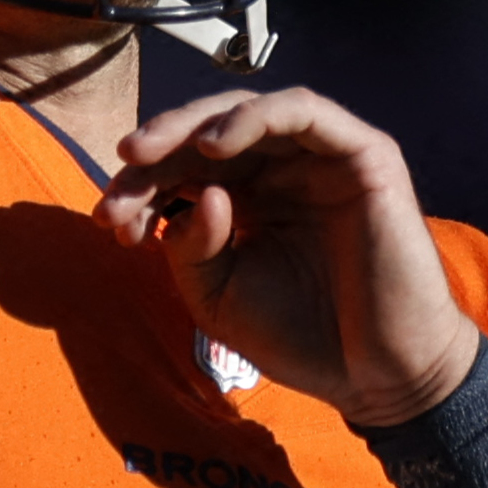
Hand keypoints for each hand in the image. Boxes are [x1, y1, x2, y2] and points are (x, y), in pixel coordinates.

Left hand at [95, 85, 485, 425]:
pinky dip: (254, 118)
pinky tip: (213, 148)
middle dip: (158, 148)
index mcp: (249, 201)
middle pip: (209, 134)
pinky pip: (303, 112)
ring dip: (194, 125)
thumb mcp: (217, 297)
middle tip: (121, 165)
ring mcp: (323, 158)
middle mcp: (284, 171)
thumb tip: (196, 193)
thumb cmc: (302, 338)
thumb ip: (188, 247)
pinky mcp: (363, 153)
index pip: (184, 171)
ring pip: (250, 113)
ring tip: (149, 152)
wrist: (378, 375)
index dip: (142, 185)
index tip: (110, 220)